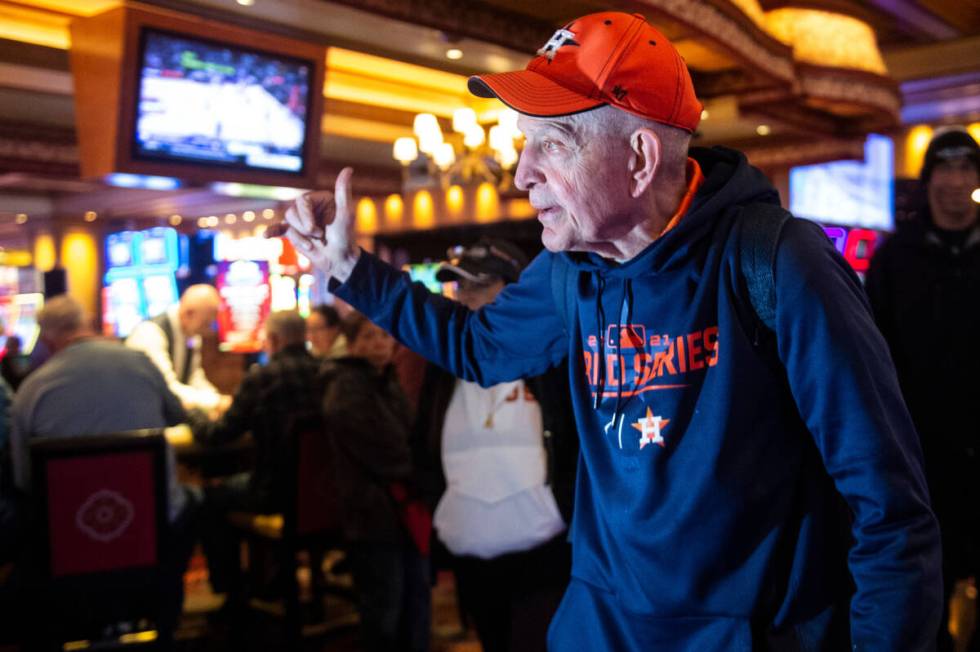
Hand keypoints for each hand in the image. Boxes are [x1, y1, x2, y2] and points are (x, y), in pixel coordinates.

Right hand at [278, 167, 359, 282]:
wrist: (339, 260)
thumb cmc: (345, 237)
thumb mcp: (346, 214)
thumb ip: (343, 191)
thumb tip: (348, 169)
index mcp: (319, 199)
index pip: (301, 201)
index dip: (306, 217)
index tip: (318, 231)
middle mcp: (309, 207)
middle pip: (291, 212)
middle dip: (303, 229)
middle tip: (319, 237)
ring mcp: (300, 220)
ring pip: (287, 223)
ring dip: (299, 238)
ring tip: (313, 244)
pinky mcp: (294, 232)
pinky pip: (279, 229)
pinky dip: (271, 231)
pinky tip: (265, 235)